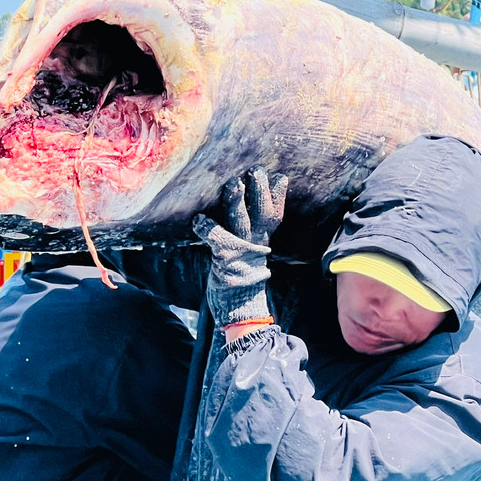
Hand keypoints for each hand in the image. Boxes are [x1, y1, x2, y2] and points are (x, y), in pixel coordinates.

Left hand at [192, 168, 287, 329]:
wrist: (240, 310)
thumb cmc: (240, 279)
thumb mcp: (249, 254)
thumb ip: (250, 234)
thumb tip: (246, 215)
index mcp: (262, 242)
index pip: (275, 215)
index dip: (278, 197)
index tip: (281, 177)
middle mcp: (255, 244)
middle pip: (262, 213)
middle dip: (260, 190)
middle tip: (257, 170)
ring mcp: (241, 251)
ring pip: (241, 221)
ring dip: (237, 202)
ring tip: (233, 183)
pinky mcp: (225, 259)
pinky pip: (217, 240)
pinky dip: (207, 229)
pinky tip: (198, 219)